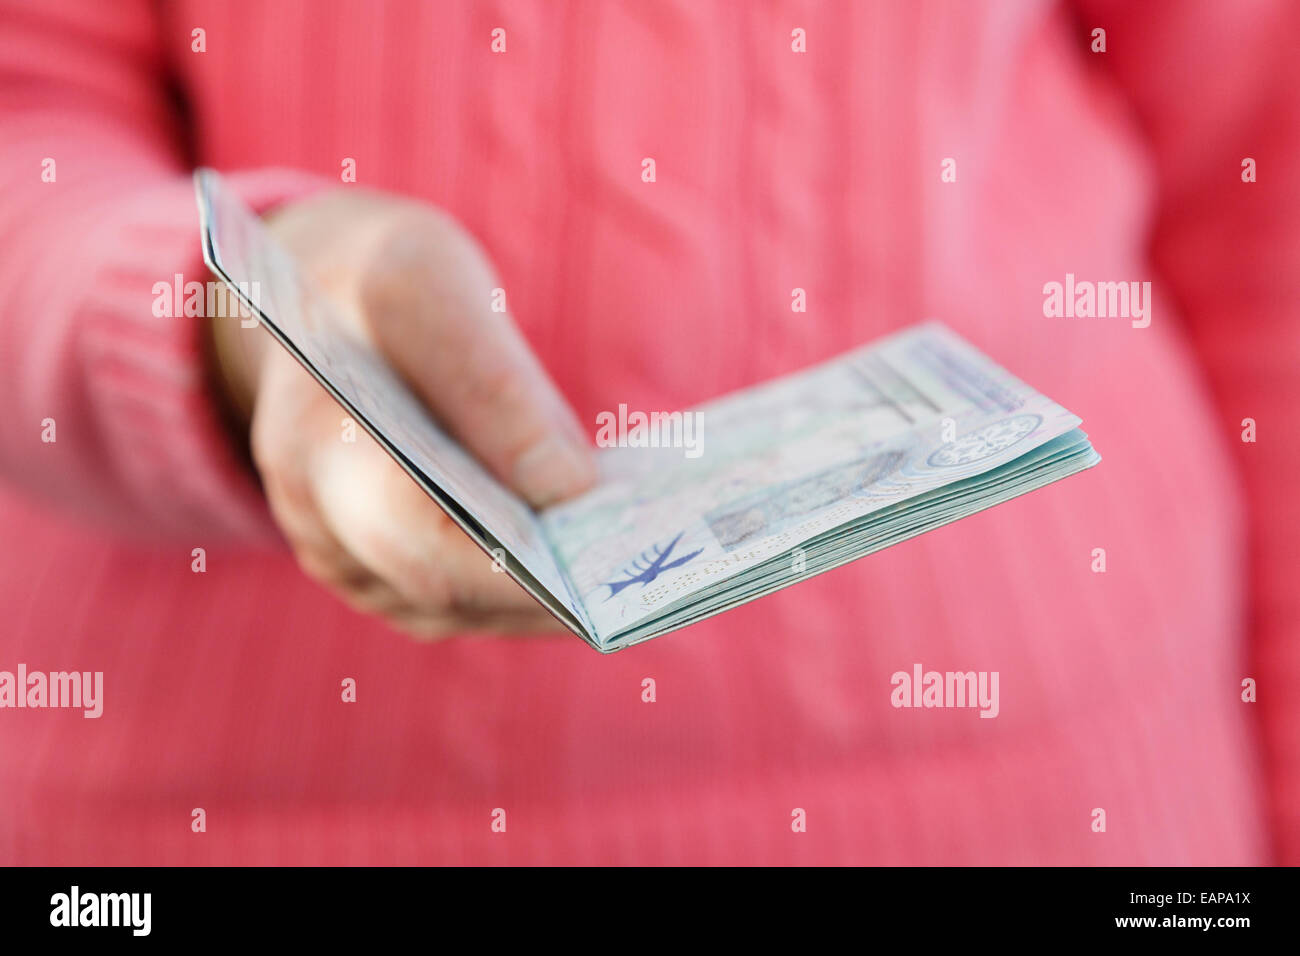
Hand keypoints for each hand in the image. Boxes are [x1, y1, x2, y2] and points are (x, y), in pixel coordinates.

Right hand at [209, 188, 595, 638]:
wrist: (327, 304)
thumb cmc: (379, 284)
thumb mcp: (429, 285)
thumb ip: (491, 381)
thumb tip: (569, 489)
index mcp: (312, 448)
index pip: (414, 539)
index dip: (510, 568)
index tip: (602, 569)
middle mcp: (318, 526)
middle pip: (446, 592)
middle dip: (550, 590)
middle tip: (645, 576)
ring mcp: (348, 560)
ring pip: (463, 609)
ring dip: (551, 597)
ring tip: (639, 569)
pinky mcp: (386, 571)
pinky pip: (466, 598)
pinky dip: (533, 585)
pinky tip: (597, 559)